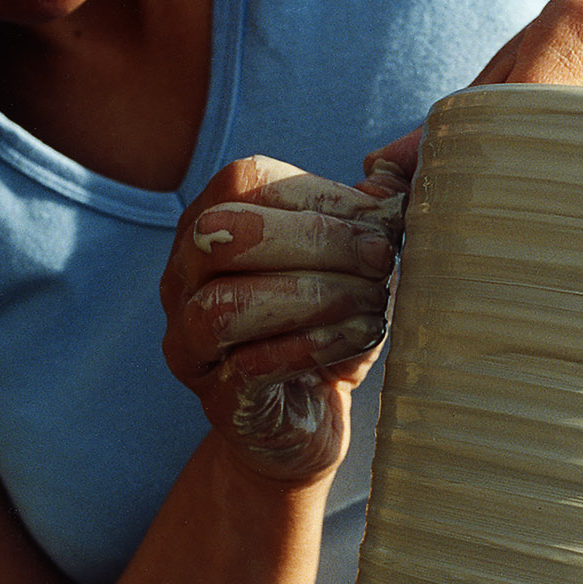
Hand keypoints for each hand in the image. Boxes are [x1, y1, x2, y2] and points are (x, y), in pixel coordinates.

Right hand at [161, 156, 406, 480]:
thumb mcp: (353, 257)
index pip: (245, 181)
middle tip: (381, 259)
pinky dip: (315, 345)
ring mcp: (189, 343)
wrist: (304, 419)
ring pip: (227, 305)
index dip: (320, 193)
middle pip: (223, 234)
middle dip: (316, 241)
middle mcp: (181, 279)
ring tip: (373, 302)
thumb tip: (401, 165)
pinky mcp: (219, 400)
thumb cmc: (327, 323)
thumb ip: (370, 207)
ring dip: (315, 296)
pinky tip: (360, 336)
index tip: (383, 218)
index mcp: (209, 223)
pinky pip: (253, 365)